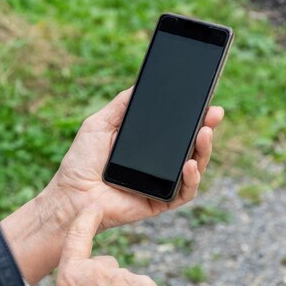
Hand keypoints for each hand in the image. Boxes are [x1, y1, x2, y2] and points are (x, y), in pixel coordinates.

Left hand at [1, 88, 223, 284]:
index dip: (195, 116)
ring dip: (204, 151)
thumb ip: (122, 104)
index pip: (178, 129)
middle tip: (215, 114)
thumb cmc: (81, 162)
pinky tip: (189, 165)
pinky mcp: (160, 203)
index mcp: (148, 145)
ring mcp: (162, 184)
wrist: (70, 195)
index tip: (207, 101)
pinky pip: (185, 193)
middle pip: (192, 146)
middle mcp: (159, 164)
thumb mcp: (100, 123)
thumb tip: (143, 83)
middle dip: (207, 129)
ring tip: (204, 134)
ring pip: (195, 169)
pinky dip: (192, 179)